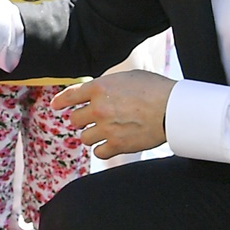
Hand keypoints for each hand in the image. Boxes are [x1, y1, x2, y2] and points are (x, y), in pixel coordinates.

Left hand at [51, 71, 175, 159]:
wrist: (174, 109)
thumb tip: (94, 92)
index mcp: (99, 87)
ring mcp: (106, 128)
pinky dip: (102, 149)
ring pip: (84, 138)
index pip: (70, 95)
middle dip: (82, 120)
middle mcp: (98, 108)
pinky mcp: (117, 145)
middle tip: (93, 120)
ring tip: (106, 131)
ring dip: (92, 135)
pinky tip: (111, 144)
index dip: (60, 101)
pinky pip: (98, 152)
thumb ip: (107, 85)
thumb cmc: (155, 89)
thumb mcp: (127, 77)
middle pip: (74, 120)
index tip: (55, 106)